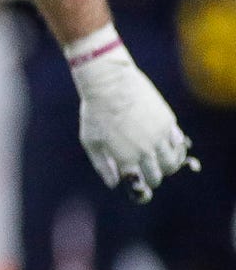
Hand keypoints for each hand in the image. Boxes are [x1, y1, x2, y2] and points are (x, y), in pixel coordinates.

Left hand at [69, 31, 195, 201]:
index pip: (139, 183)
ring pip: (172, 164)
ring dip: (167, 167)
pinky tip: (167, 148)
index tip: (137, 182)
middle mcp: (145, 151)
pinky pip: (178, 145)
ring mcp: (159, 137)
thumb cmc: (95, 112)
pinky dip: (175, 151)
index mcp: (124, 158)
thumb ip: (102, 165)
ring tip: (159, 162)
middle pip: (158, 176)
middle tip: (148, 173)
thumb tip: (115, 184)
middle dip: (153, 178)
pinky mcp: (169, 123)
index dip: (139, 186)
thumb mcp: (90, 141)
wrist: (110, 83)